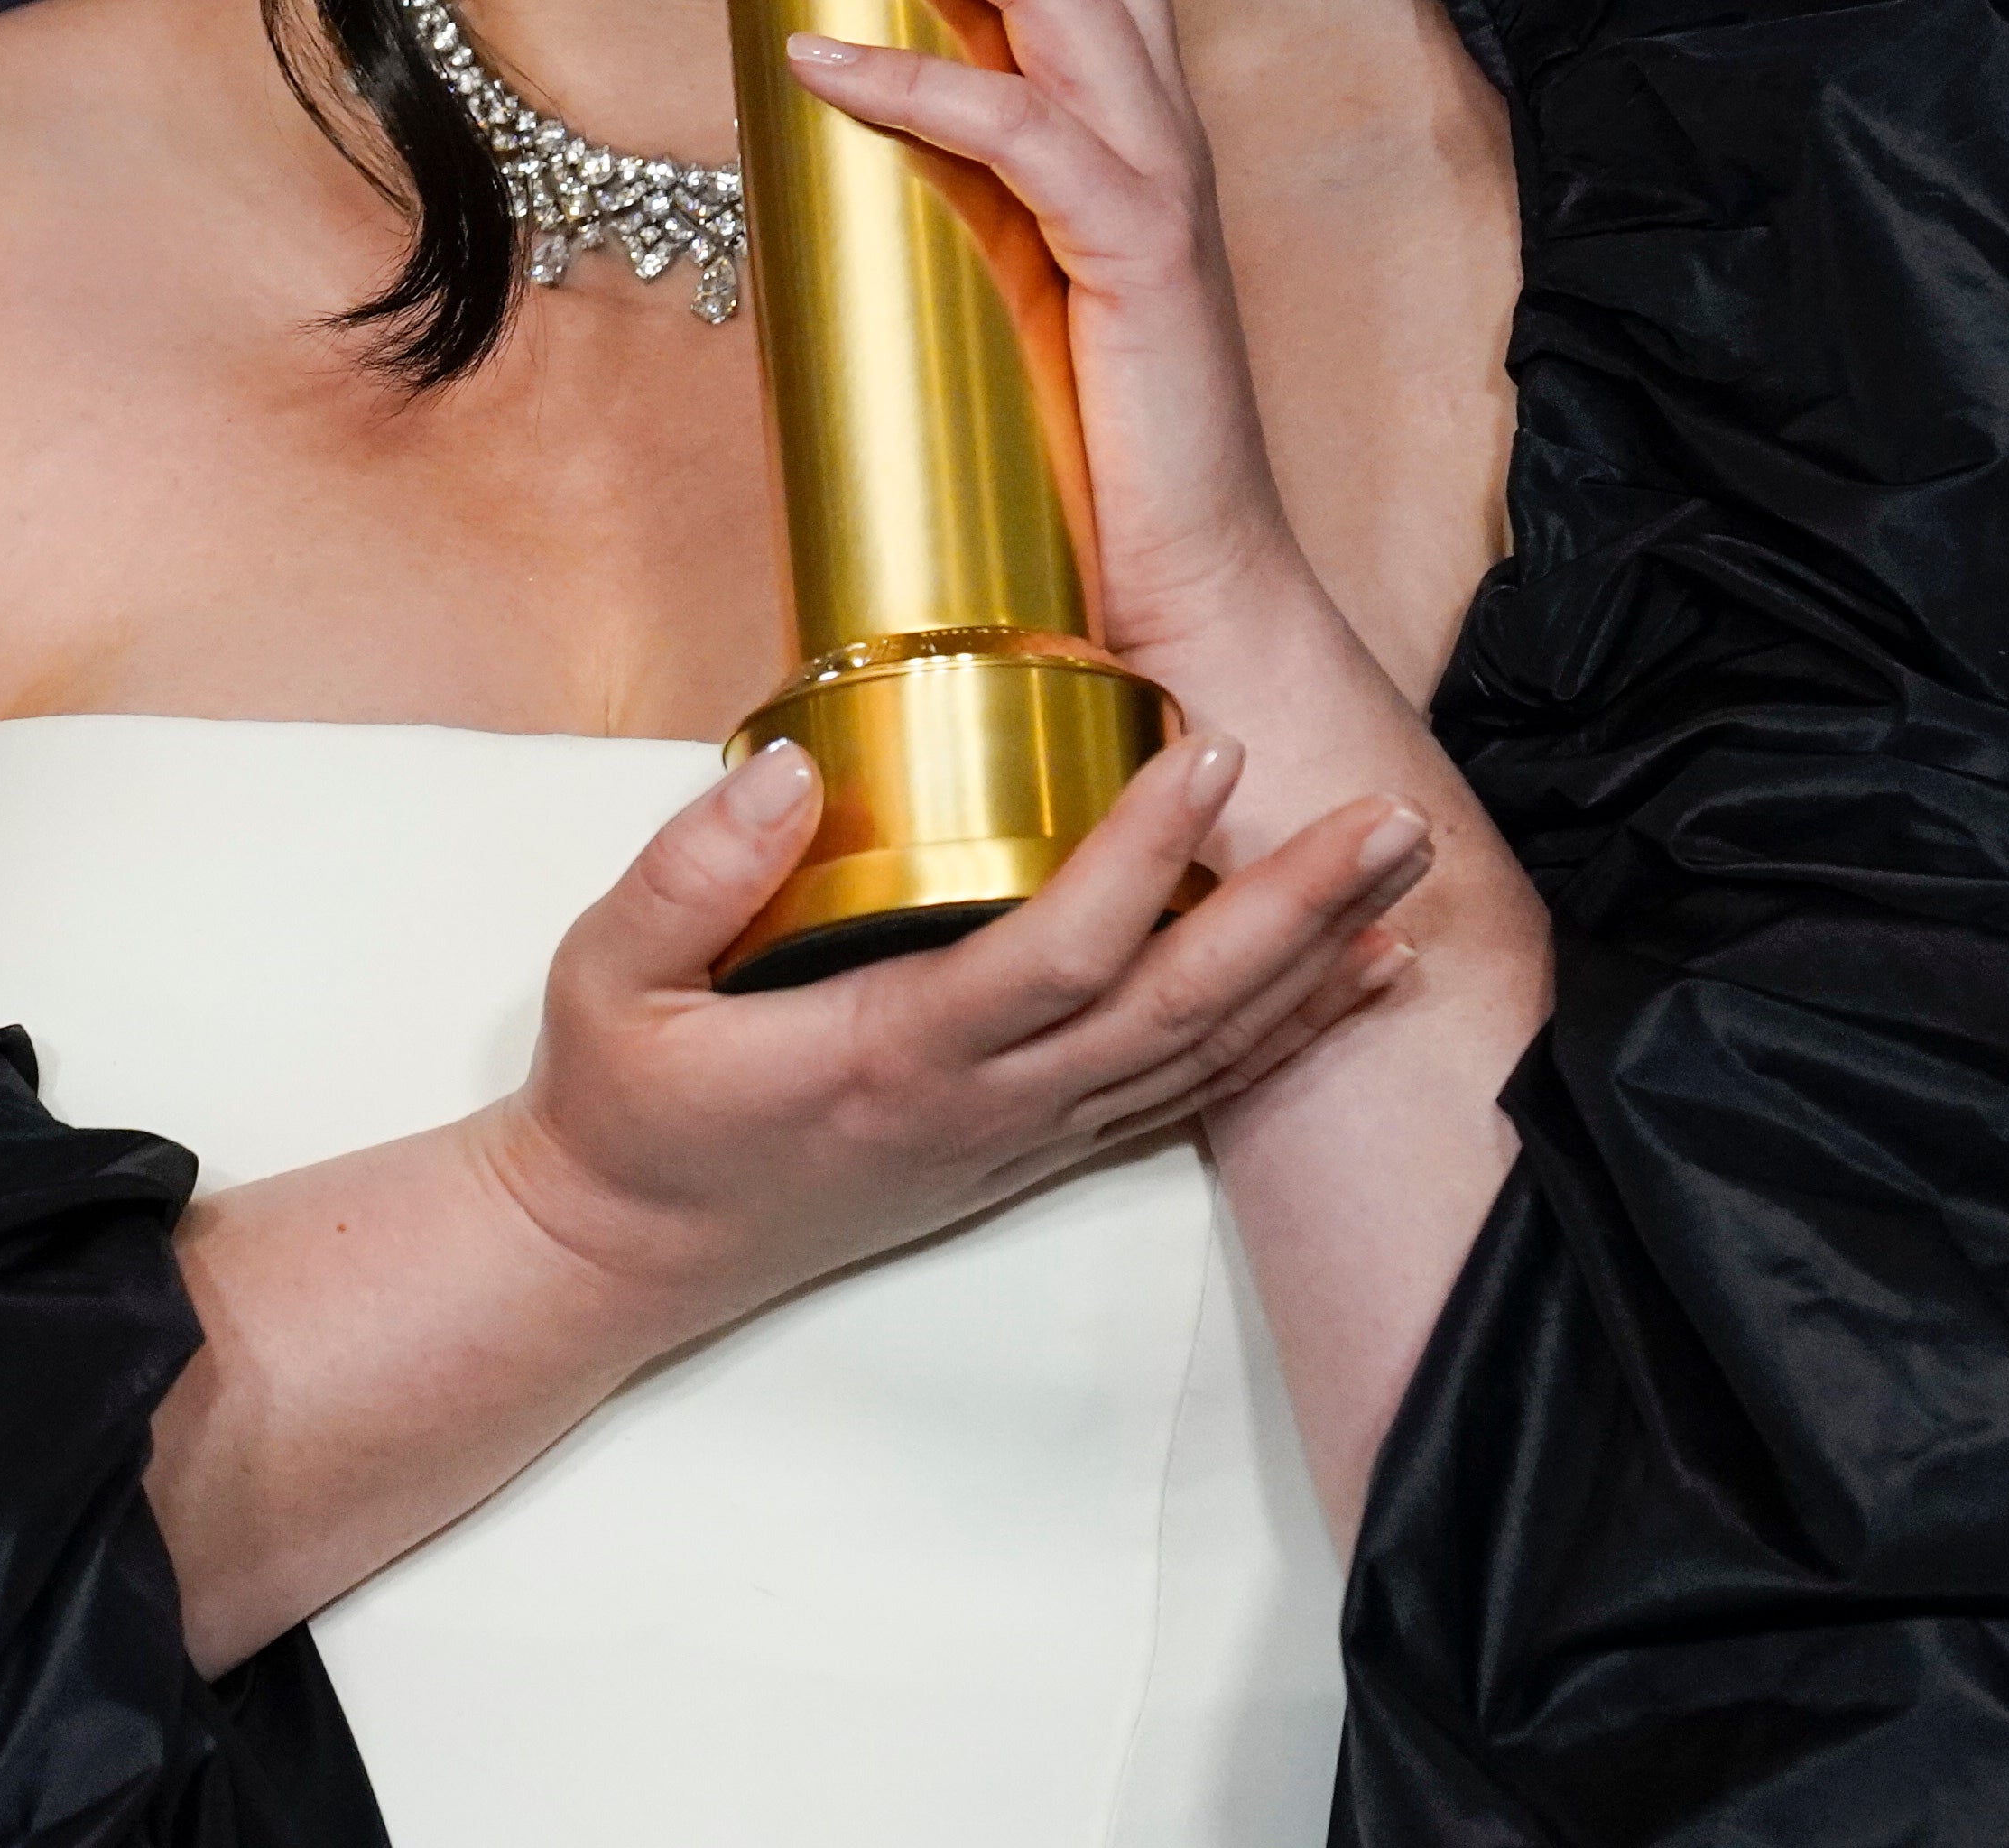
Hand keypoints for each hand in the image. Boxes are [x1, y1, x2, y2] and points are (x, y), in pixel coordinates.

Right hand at [475, 724, 1432, 1343]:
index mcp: (890, 1056)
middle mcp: (982, 1108)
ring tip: (1404, 873)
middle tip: (1390, 815)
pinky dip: (1282, 1037)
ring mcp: (1016, 1139)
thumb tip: (795, 770)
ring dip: (1312, 965)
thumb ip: (691, 872)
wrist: (620, 1255)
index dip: (1145, 860)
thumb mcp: (605, 977)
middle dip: (1294, 912)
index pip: (1053, 956)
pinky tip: (1353, 980)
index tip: (1212, 753)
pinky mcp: (1027, 1150)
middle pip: (1175, 1010)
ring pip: (1200, 1057)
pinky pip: (1182, 1093)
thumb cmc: (621, 1107)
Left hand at [758, 0, 1308, 662]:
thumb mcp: (1010, 275)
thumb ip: (960, 182)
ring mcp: (1154, 179)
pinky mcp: (1134, 257)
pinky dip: (913, 81)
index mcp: (1130, 109)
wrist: (1187, 598)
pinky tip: (814, 54)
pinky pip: (1019, 134)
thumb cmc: (1093, 452)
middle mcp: (1157, 116)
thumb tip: (836, 101)